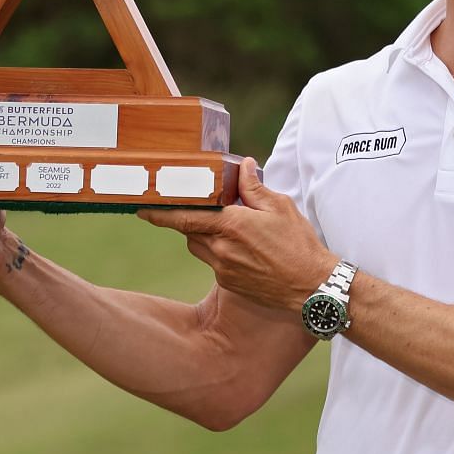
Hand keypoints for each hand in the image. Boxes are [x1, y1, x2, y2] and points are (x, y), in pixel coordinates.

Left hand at [141, 158, 334, 312]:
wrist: (312, 286)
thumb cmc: (299, 245)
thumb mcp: (280, 208)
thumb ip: (254, 188)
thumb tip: (243, 167)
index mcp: (232, 225)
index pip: (185, 217)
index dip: (160, 213)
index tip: (142, 208)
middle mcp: (221, 249)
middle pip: (189, 231)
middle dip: (190, 219)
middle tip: (198, 208)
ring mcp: (223, 269)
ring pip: (198, 247)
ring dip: (203, 235)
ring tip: (227, 226)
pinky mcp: (228, 283)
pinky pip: (212, 262)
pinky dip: (218, 251)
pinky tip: (241, 248)